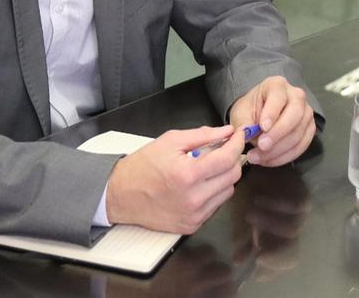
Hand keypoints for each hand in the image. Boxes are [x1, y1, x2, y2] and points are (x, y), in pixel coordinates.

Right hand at [106, 126, 244, 233]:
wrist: (120, 195)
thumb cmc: (143, 166)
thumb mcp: (170, 141)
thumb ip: (202, 135)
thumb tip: (227, 131)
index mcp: (188, 175)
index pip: (228, 158)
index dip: (237, 143)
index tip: (238, 135)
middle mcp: (194, 199)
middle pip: (233, 176)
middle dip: (232, 159)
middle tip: (222, 149)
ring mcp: (194, 215)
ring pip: (228, 191)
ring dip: (223, 176)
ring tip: (207, 168)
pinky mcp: (192, 226)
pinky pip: (216, 205)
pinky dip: (214, 192)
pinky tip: (200, 184)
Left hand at [229, 76, 316, 166]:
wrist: (259, 116)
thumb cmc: (251, 111)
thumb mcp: (241, 113)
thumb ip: (243, 123)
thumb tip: (246, 133)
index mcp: (276, 85)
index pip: (278, 96)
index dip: (272, 112)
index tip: (262, 127)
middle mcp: (296, 96)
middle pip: (295, 113)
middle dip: (278, 133)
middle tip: (262, 146)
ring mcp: (306, 112)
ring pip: (299, 132)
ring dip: (279, 149)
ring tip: (258, 158)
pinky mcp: (309, 128)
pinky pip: (302, 145)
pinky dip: (285, 156)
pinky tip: (269, 160)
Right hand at [230, 167, 311, 281]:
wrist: (260, 165)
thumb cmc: (250, 192)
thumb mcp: (242, 217)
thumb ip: (243, 239)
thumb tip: (239, 262)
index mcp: (276, 238)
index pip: (281, 263)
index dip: (270, 272)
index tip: (254, 274)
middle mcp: (290, 229)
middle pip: (292, 254)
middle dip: (276, 258)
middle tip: (258, 257)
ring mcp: (300, 214)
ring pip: (292, 229)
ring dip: (268, 225)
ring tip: (249, 215)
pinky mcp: (303, 195)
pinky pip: (295, 206)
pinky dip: (276, 205)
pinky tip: (259, 200)